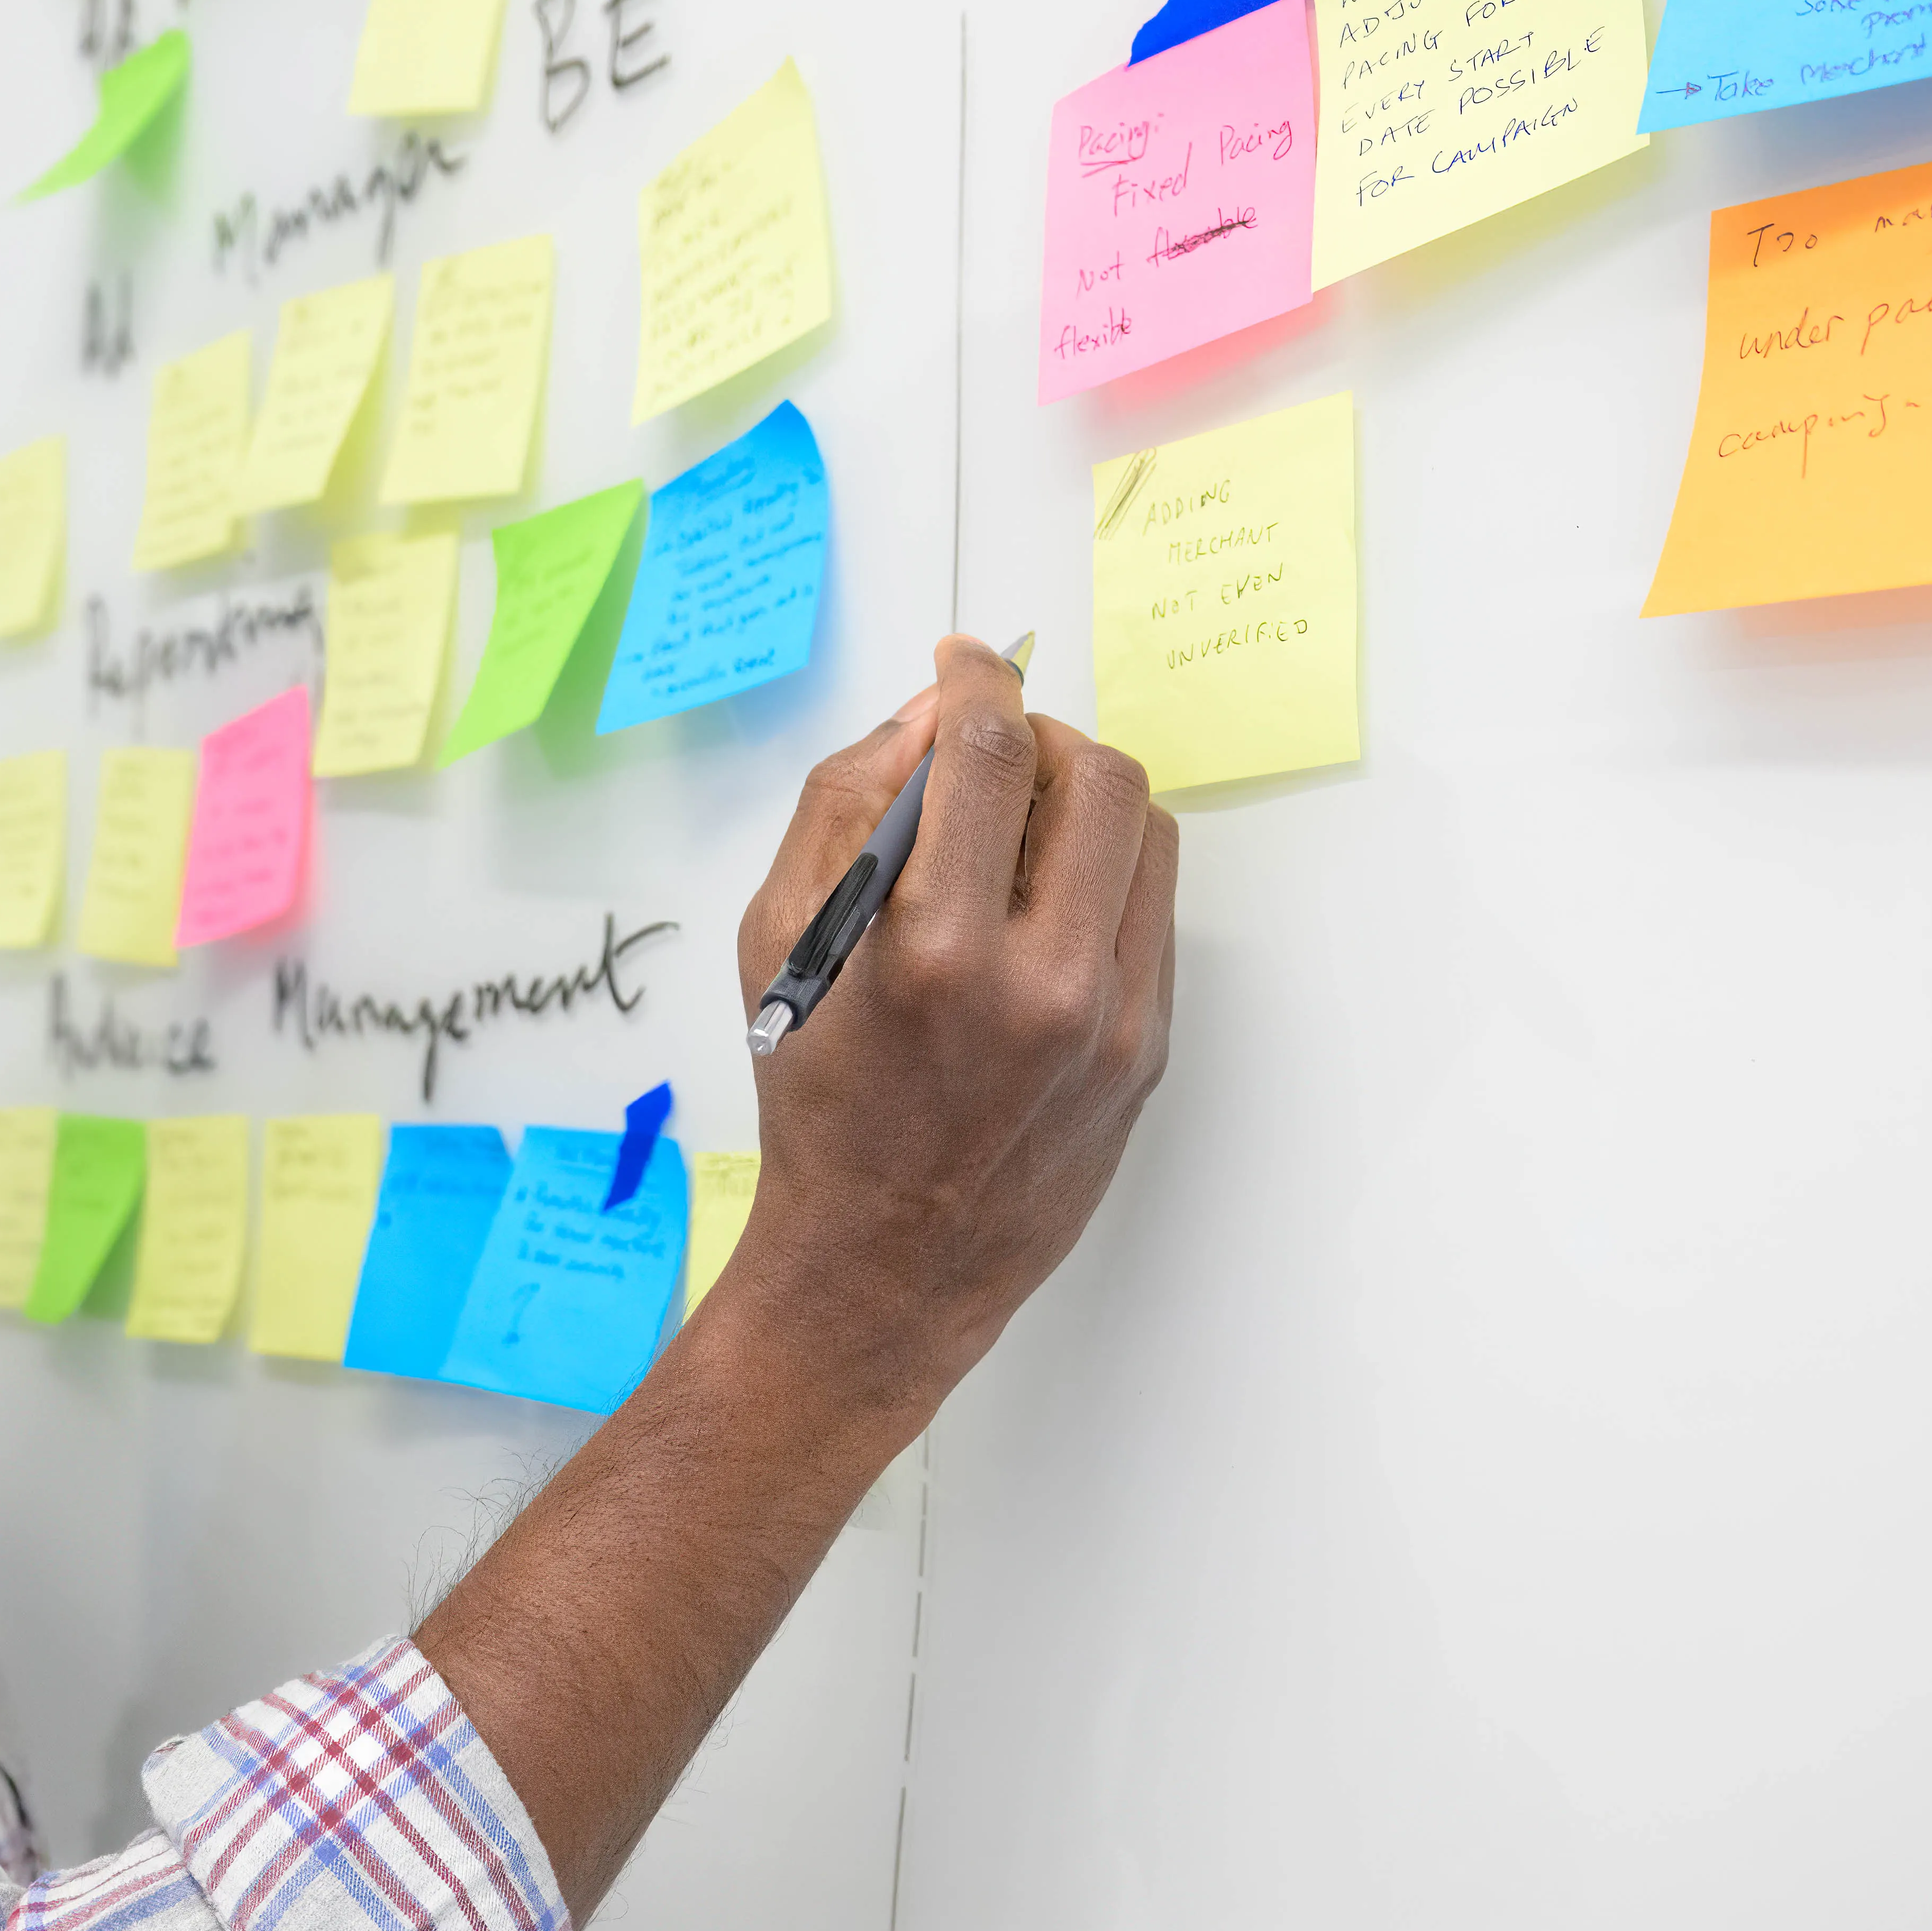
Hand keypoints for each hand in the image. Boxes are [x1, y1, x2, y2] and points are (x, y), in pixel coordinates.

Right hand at [720, 636, 1178, 1430]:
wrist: (885, 1266)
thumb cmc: (817, 1107)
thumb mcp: (778, 943)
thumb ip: (845, 807)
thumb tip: (930, 715)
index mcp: (932, 952)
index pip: (989, 754)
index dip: (977, 681)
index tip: (964, 664)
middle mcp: (1039, 985)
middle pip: (1094, 773)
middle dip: (1040, 735)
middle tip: (990, 755)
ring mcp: (1110, 1023)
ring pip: (1145, 832)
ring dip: (1085, 797)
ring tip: (1021, 828)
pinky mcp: (1148, 1052)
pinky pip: (1153, 909)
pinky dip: (1104, 875)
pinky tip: (1045, 905)